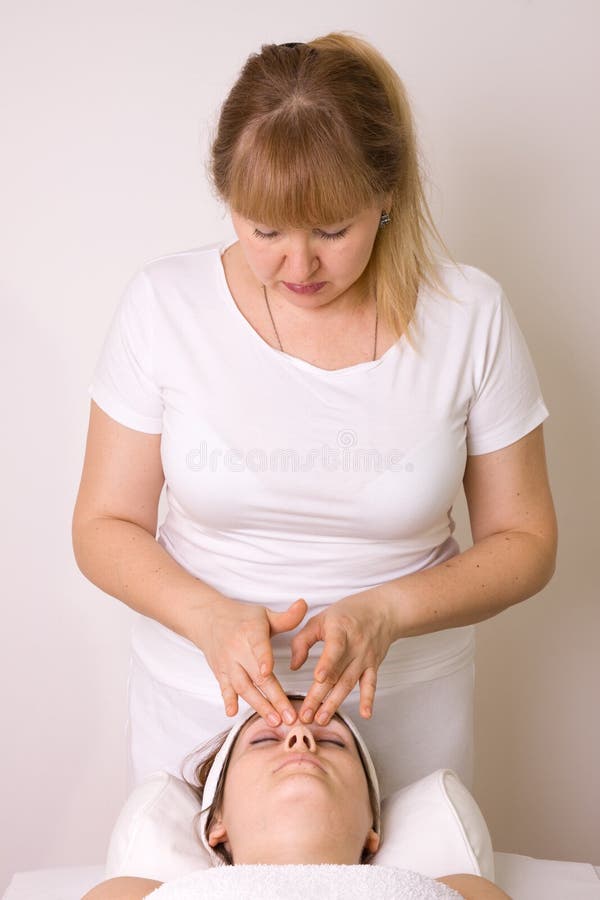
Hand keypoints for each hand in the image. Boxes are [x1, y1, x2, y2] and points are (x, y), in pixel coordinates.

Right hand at [197, 596, 307, 724]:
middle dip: (273, 697)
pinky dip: (228, 700)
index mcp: (251, 631)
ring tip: (275, 721)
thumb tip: (304, 605)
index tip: (267, 671)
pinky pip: (224, 688)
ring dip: (258, 705)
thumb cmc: (242, 618)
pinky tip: (233, 713)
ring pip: (243, 687)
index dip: (262, 658)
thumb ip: (286, 616)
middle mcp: (237, 649)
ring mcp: (227, 663)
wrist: (208, 618)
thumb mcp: (264, 614)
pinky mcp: (219, 672)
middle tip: (289, 716)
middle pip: (256, 676)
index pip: (257, 646)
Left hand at [289, 591, 394, 724]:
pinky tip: (365, 714)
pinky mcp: (373, 666)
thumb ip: (303, 640)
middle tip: (306, 715)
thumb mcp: (321, 618)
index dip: (327, 663)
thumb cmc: (348, 613)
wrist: (383, 610)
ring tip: (321, 719)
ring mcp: (365, 657)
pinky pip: (370, 684)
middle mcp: (355, 645)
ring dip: (335, 703)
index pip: (335, 647)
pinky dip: (368, 699)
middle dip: (320, 696)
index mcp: (340, 629)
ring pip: (349, 683)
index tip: (318, 677)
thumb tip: (294, 666)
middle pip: (336, 673)